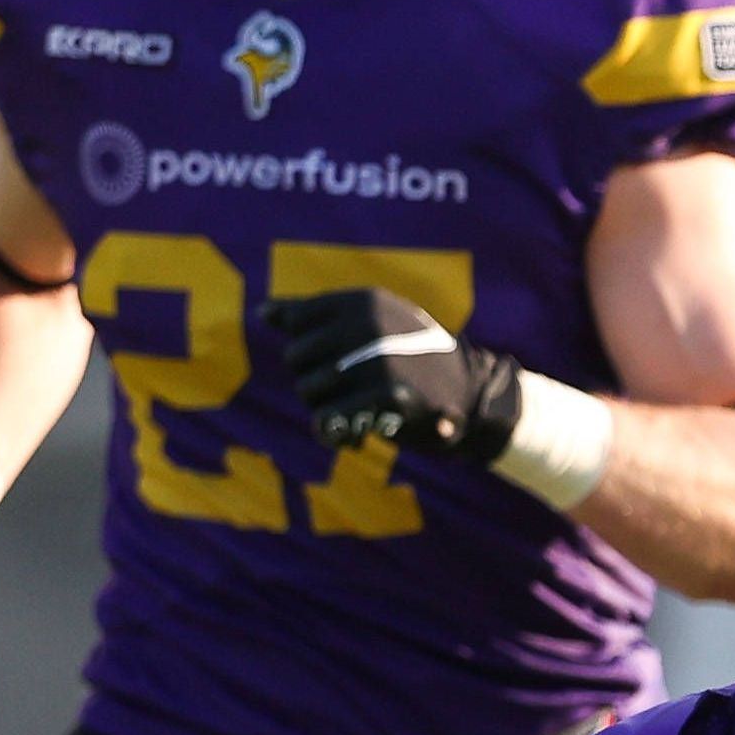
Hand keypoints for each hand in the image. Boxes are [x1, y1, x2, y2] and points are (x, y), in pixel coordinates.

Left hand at [263, 288, 522, 461]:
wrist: (472, 395)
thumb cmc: (413, 358)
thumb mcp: (373, 323)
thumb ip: (319, 316)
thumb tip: (263, 313)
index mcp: (362, 301)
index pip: (296, 321)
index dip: (308, 348)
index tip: (336, 359)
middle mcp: (366, 325)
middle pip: (297, 358)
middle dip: (315, 379)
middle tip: (349, 390)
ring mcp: (376, 362)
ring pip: (308, 391)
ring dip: (325, 408)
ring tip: (357, 411)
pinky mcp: (386, 401)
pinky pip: (325, 420)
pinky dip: (331, 431)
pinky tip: (351, 433)